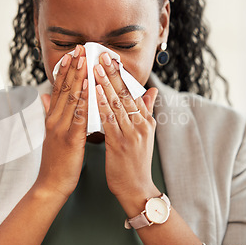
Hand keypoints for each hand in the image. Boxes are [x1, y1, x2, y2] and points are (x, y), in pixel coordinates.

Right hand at [35, 45, 87, 198]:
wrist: (51, 185)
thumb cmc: (56, 160)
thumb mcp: (50, 134)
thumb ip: (48, 112)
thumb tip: (43, 96)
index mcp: (52, 117)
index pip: (58, 88)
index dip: (65, 69)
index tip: (71, 52)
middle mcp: (54, 119)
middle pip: (64, 88)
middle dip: (73, 67)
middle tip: (80, 48)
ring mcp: (61, 128)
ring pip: (71, 97)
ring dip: (78, 77)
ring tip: (84, 59)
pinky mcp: (70, 139)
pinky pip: (79, 115)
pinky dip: (84, 99)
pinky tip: (89, 86)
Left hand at [93, 52, 158, 211]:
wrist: (137, 189)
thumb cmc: (136, 161)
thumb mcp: (145, 134)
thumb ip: (146, 111)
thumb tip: (151, 91)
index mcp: (146, 121)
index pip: (133, 92)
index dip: (121, 74)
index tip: (112, 58)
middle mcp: (141, 125)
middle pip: (126, 93)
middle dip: (113, 73)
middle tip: (102, 55)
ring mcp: (131, 134)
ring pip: (117, 104)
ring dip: (105, 84)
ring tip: (96, 68)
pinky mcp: (120, 144)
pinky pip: (109, 120)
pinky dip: (101, 105)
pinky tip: (94, 93)